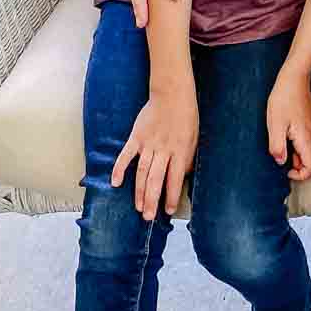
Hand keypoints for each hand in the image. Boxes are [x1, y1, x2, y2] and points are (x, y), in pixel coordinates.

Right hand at [112, 86, 197, 218]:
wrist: (172, 93)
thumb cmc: (186, 116)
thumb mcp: (195, 137)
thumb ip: (189, 157)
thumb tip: (184, 176)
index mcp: (180, 150)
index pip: (175, 178)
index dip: (171, 196)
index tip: (168, 210)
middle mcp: (163, 150)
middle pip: (155, 179)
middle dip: (152, 200)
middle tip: (148, 217)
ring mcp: (148, 143)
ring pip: (141, 172)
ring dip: (138, 191)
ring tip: (138, 207)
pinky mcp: (137, 136)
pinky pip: (126, 155)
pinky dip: (119, 168)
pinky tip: (115, 182)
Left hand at [267, 72, 310, 182]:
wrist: (295, 79)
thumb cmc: (284, 99)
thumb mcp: (274, 124)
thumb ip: (277, 147)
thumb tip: (281, 162)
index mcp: (307, 138)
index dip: (301, 175)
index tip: (288, 170)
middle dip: (305, 170)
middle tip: (289, 161)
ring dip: (308, 160)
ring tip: (291, 150)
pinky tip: (297, 140)